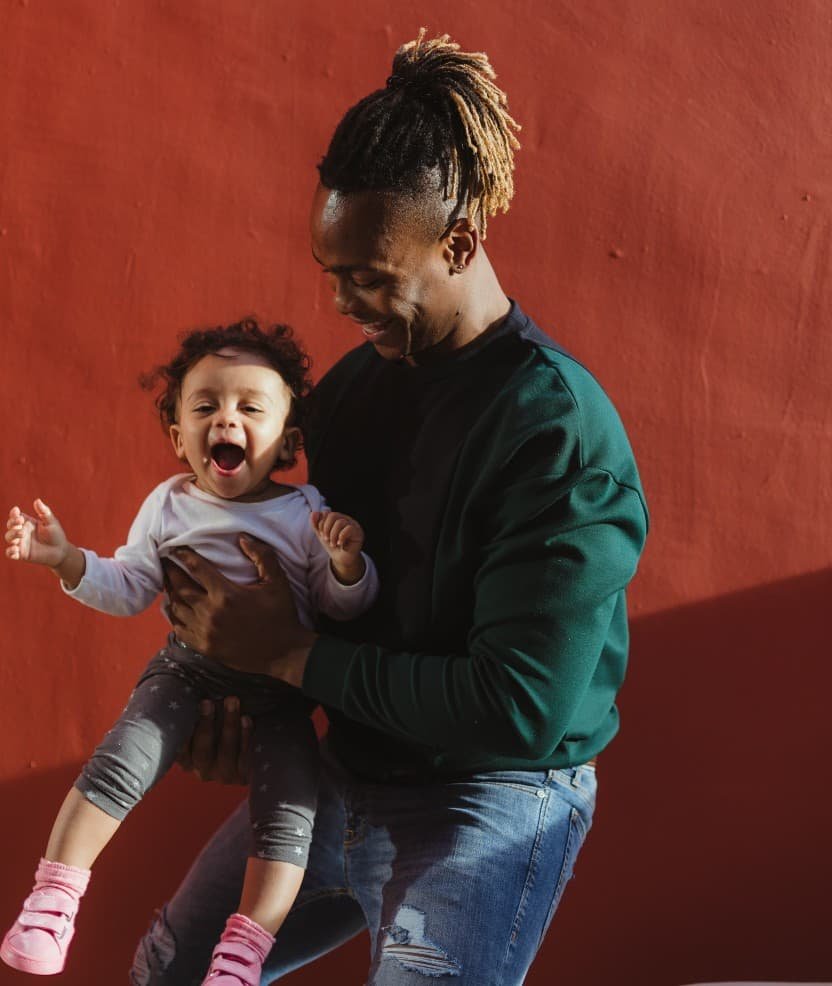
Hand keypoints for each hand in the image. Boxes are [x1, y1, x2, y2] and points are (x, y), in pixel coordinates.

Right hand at [6, 500, 68, 567]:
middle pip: (10, 526)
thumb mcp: (51, 522)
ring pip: (9, 537)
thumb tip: (37, 500)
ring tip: (21, 534)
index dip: (13, 513)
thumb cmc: (56, 535)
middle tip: (20, 522)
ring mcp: (21, 543)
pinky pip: (10, 553)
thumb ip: (44, 511)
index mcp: (27, 523)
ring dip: (12, 535)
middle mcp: (22, 532)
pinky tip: (16, 549)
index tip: (16, 511)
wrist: (61, 551)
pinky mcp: (21, 554)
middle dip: (12, 523)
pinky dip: (10, 551)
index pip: (15, 516)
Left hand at [163, 534, 314, 685]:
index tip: (177, 549)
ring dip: (171, 593)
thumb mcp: (278, 581)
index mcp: (227, 594)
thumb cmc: (281, 614)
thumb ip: (263, 556)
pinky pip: (180, 629)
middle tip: (165, 562)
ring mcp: (206, 632)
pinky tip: (174, 608)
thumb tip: (243, 538)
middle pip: (180, 587)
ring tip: (168, 582)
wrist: (283, 653)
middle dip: (170, 572)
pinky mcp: (205, 647)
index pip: (197, 569)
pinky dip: (174, 616)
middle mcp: (211, 613)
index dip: (184, 556)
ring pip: (177, 608)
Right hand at [177, 696, 252, 784]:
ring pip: (225, 753)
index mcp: (188, 759)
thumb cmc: (223, 722)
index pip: (178, 750)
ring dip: (229, 724)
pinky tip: (247, 718)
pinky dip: (246, 737)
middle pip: (202, 752)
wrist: (259, 743)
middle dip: (205, 725)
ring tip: (232, 700)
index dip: (181, 731)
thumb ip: (194, 708)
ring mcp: (224, 775)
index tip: (185, 707)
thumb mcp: (207, 717)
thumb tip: (175, 675)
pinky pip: (245, 758)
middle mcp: (203, 770)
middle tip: (208, 701)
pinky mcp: (244, 774)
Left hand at [310, 510, 365, 584]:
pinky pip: (349, 529)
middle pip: (333, 515)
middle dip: (326, 528)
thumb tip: (313, 513)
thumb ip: (316, 524)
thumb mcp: (322, 535)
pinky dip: (341, 537)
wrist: (341, 559)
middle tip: (326, 539)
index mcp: (337, 518)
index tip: (321, 534)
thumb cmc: (333, 545)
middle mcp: (346, 519)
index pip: (327, 513)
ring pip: (340, 522)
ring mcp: (353, 525)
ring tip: (333, 544)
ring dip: (333, 535)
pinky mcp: (358, 532)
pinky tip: (339, 544)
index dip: (321, 523)